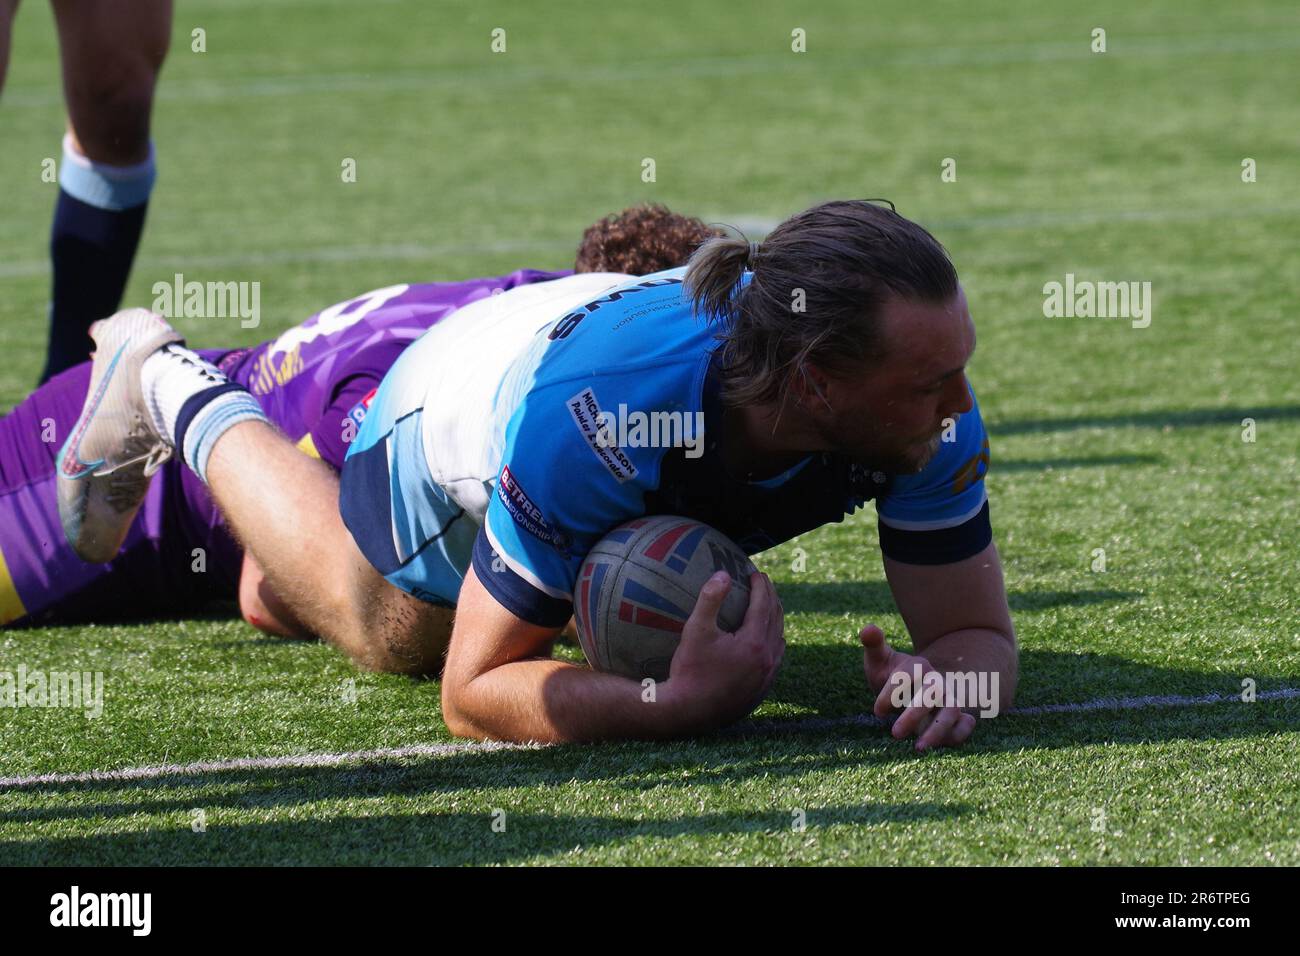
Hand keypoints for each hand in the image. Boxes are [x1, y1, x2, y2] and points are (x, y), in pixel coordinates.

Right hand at [666, 571, 784, 730]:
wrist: (688, 712)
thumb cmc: (689, 670)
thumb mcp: (696, 630)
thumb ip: (710, 599)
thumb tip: (723, 574)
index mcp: (754, 642)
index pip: (764, 605)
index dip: (761, 585)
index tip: (754, 572)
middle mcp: (767, 659)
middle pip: (776, 619)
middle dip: (771, 597)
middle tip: (762, 583)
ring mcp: (766, 676)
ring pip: (779, 639)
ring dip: (775, 619)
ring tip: (765, 606)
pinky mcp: (761, 689)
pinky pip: (775, 659)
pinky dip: (772, 641)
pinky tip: (763, 640)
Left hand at [860, 624, 975, 751]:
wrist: (911, 688)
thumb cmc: (891, 674)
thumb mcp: (879, 660)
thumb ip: (874, 644)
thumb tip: (867, 629)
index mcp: (917, 666)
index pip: (906, 677)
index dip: (890, 694)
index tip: (877, 712)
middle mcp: (935, 681)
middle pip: (932, 694)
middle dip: (913, 715)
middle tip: (894, 734)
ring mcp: (948, 699)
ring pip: (951, 711)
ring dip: (937, 730)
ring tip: (918, 748)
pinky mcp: (956, 717)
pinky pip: (966, 724)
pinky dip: (959, 734)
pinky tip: (941, 745)